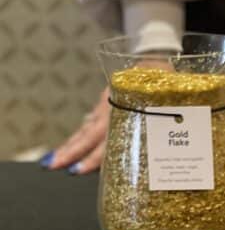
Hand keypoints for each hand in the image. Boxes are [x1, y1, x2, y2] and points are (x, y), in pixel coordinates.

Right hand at [40, 58, 174, 174]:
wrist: (153, 60)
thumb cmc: (161, 85)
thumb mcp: (162, 103)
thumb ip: (158, 122)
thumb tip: (167, 145)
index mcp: (126, 112)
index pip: (108, 140)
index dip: (94, 157)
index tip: (79, 169)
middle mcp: (112, 111)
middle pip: (89, 136)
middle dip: (70, 152)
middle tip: (53, 166)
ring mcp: (106, 107)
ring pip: (86, 130)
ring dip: (70, 145)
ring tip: (53, 160)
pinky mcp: (106, 104)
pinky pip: (90, 123)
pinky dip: (80, 135)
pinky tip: (69, 146)